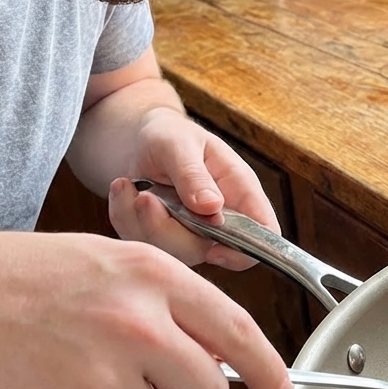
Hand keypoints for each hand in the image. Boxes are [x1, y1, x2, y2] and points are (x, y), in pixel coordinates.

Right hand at [0, 230, 291, 388]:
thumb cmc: (15, 276)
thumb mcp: (104, 259)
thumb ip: (164, 300)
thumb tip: (214, 349)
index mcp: (149, 277)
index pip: (236, 331)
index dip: (267, 368)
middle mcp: (136, 326)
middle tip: (146, 380)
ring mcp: (100, 380)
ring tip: (72, 368)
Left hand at [109, 107, 277, 269]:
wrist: (140, 141)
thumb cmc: (169, 135)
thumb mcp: (179, 143)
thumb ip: (193, 174)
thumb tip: (212, 207)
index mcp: (240, 191)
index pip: (264, 234)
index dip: (245, 251)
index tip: (211, 248)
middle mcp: (221, 219)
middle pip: (207, 251)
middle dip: (168, 230)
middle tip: (145, 198)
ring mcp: (192, 233)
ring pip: (171, 253)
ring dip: (140, 222)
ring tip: (127, 185)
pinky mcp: (163, 239)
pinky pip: (143, 243)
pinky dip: (124, 217)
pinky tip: (123, 189)